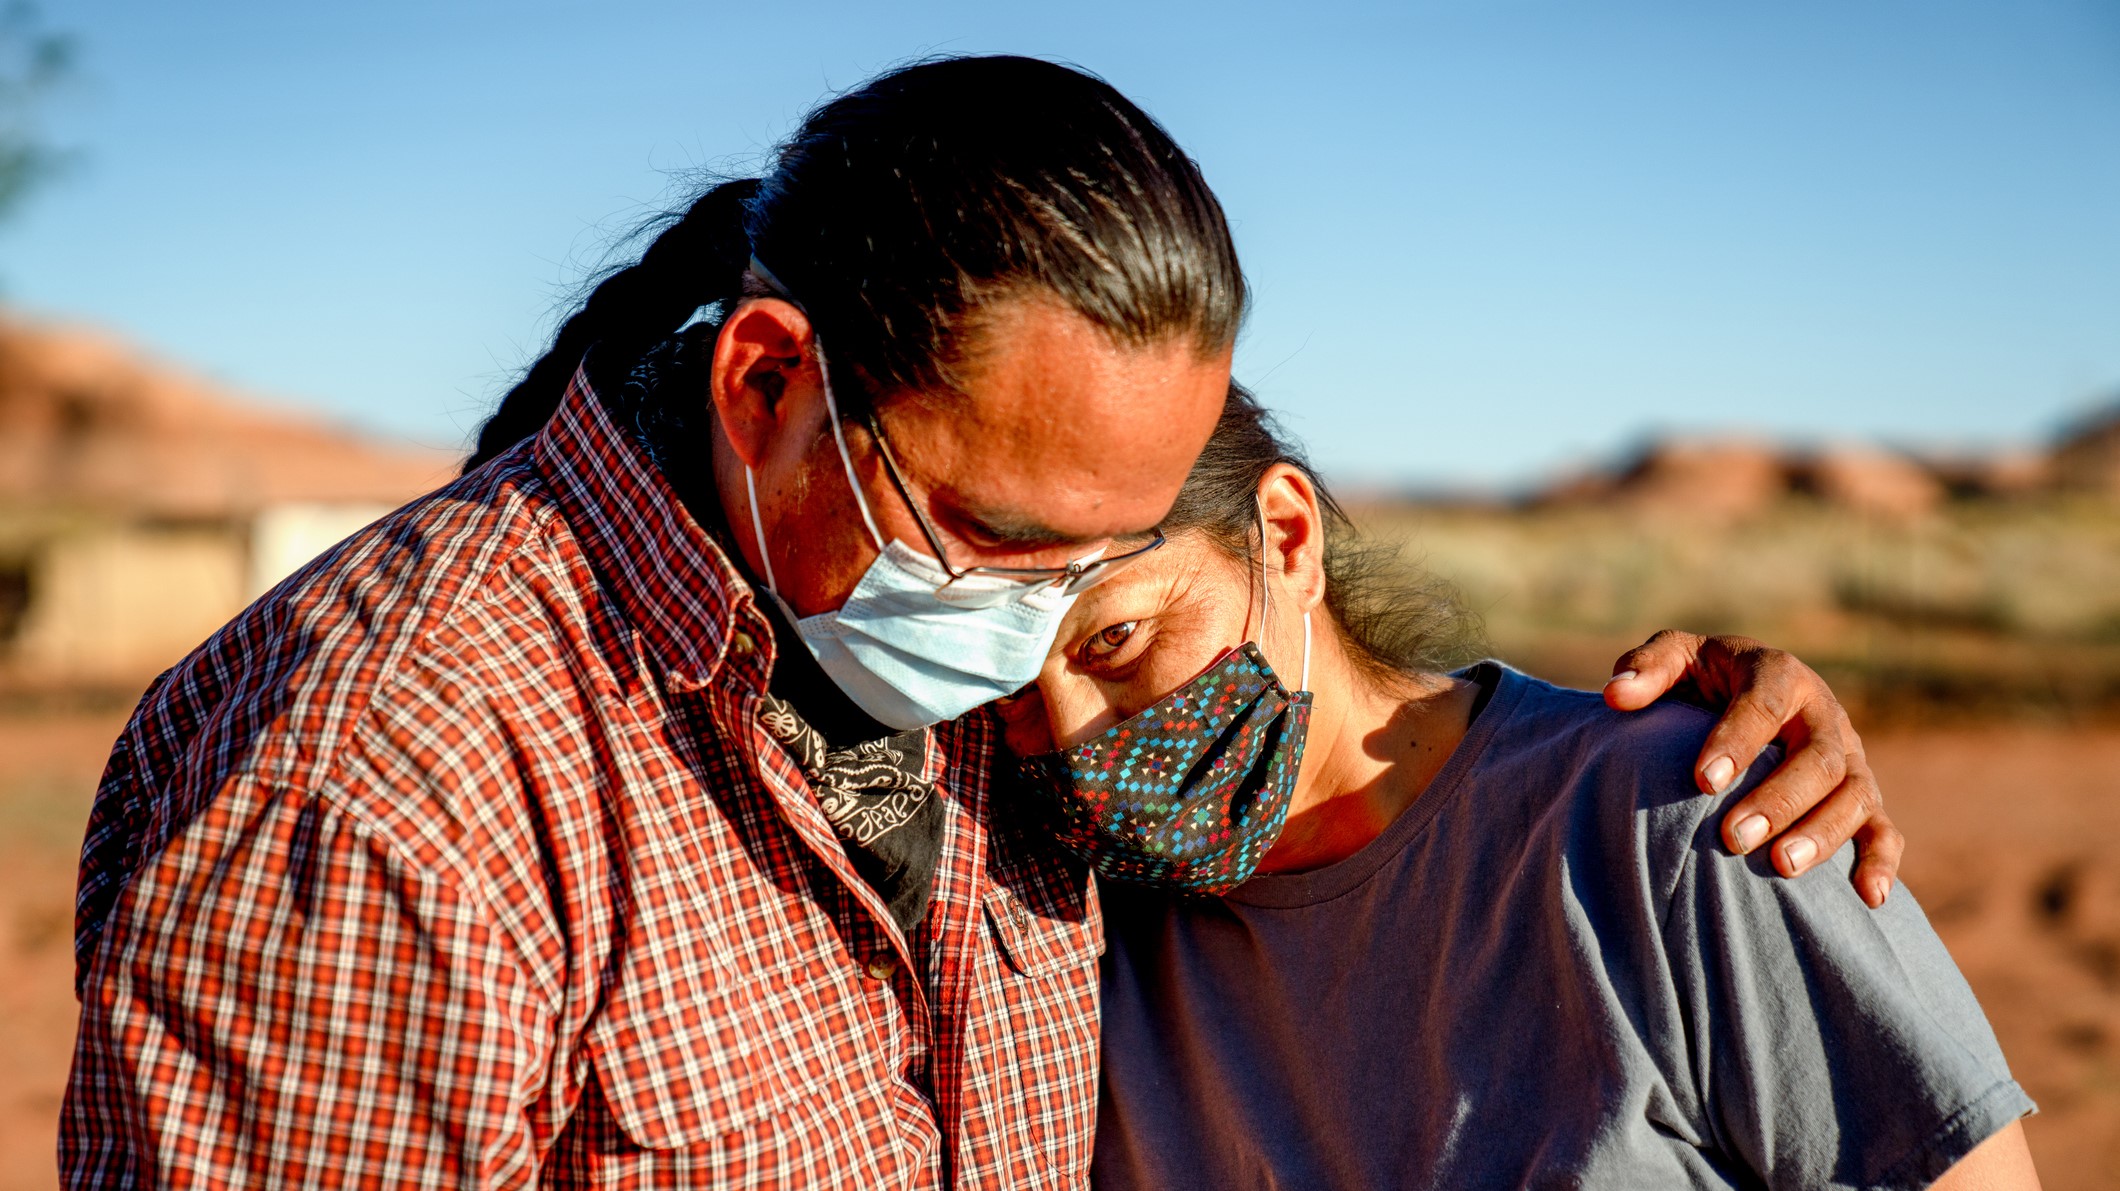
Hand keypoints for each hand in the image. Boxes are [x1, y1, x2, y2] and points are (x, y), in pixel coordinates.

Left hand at [1604, 631, 1901, 907]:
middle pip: (1820, 757)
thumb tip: (1617, 695)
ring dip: (1823, 833)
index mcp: (1778, 673)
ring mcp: (1849, 757)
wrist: (1743, 693)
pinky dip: (1880, 861)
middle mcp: (1822, 714)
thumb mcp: (1676, 659)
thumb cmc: (1703, 679)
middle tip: (1733, 837)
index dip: (1737, 740)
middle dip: (1779, 799)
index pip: (1764, 702)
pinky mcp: (1862, 795)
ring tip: (1780, 868)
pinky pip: (1884, 829)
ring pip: (1856, 795)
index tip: (1703, 780)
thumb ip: (1647, 668)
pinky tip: (1867, 899)